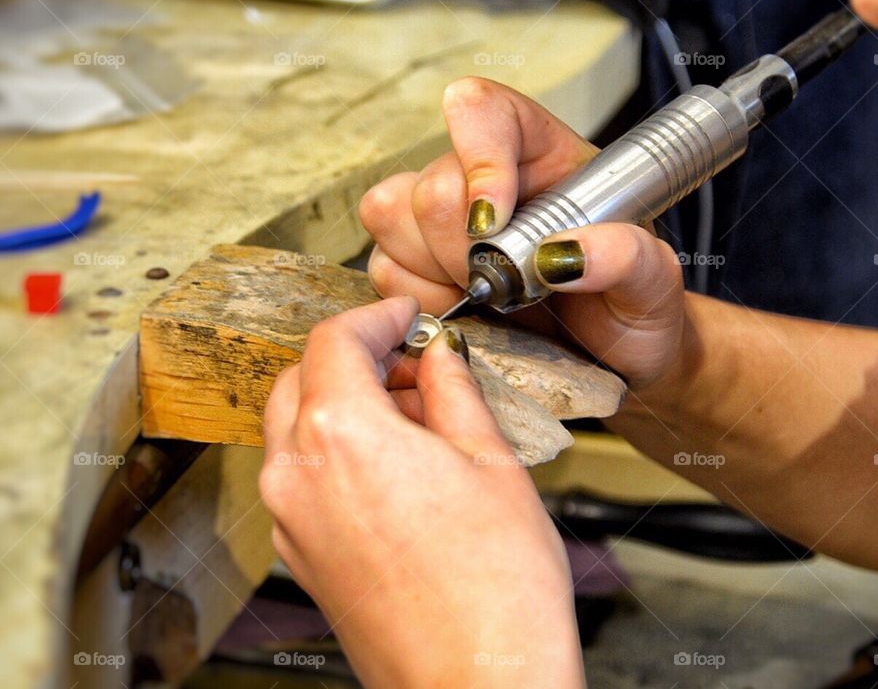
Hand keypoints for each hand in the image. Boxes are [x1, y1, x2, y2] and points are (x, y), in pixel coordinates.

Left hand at [259, 297, 583, 687]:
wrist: (481, 684)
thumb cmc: (497, 588)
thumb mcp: (490, 462)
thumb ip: (453, 392)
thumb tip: (439, 358)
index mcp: (342, 435)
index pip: (333, 340)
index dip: (375, 316)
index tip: (405, 316)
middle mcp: (298, 475)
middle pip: (302, 379)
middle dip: (355, 358)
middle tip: (415, 364)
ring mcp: (291, 520)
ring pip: (298, 428)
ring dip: (345, 403)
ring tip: (417, 419)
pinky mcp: (300, 555)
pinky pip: (303, 476)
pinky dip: (337, 450)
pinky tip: (397, 465)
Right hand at [359, 77, 684, 388]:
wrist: (614, 355)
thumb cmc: (634, 306)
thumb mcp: (654, 282)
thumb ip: (627, 257)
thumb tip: (565, 253)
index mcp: (544, 155)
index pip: (485, 111)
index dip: (478, 159)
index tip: (494, 225)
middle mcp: (487, 177)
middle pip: (431, 184)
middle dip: (464, 251)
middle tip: (511, 287)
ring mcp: (443, 219)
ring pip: (392, 217)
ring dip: (438, 274)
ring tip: (491, 299)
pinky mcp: (414, 263)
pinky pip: (383, 269)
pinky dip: (420, 300)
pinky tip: (465, 312)